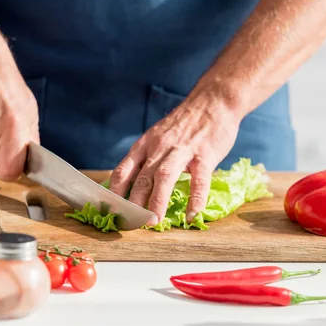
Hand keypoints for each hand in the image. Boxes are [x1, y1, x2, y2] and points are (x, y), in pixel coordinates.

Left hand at [109, 75, 244, 224]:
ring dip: (157, 201)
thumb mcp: (157, 136)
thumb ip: (146, 158)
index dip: (116, 192)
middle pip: (142, 177)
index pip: (124, 170)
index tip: (112, 211)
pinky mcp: (205, 154)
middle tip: (131, 224)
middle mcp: (160, 147)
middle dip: (134, 203)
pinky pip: (200, 179)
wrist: (213, 101)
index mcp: (145, 145)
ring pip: (165, 177)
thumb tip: (131, 185)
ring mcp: (183, 150)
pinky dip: (196, 198)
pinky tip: (193, 214)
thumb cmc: (184, 124)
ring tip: (154, 222)